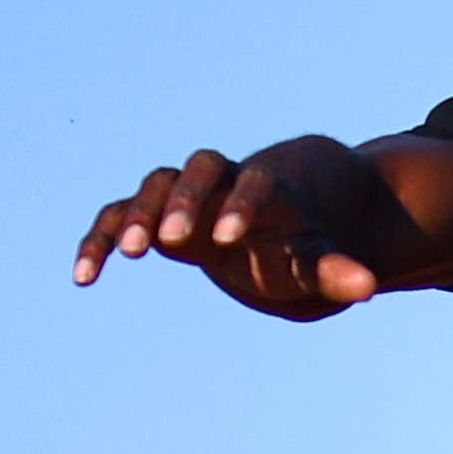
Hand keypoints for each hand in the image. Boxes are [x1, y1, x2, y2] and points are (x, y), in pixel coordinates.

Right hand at [70, 141, 392, 317]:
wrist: (269, 218)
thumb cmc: (296, 241)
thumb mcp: (315, 259)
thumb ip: (335, 270)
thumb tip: (369, 286)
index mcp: (268, 189)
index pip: (256, 183)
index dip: (240, 204)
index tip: (225, 237)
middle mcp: (224, 182)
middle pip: (201, 167)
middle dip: (183, 199)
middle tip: (170, 239)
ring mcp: (185, 194)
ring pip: (156, 182)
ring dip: (138, 213)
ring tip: (127, 254)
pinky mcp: (154, 215)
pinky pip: (118, 215)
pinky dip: (100, 239)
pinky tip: (83, 278)